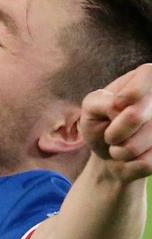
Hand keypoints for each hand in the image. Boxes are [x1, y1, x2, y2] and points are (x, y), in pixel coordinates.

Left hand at [80, 63, 151, 181]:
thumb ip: (103, 101)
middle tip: (111, 134)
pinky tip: (135, 157)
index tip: (117, 104)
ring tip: (122, 145)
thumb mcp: (92, 106)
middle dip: (113, 132)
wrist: (111, 153)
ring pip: (139, 144)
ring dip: (121, 151)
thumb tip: (122, 107)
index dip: (129, 94)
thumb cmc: (101, 122)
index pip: (149, 75)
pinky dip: (131, 164)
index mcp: (147, 78)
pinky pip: (146, 163)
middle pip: (134, 116)